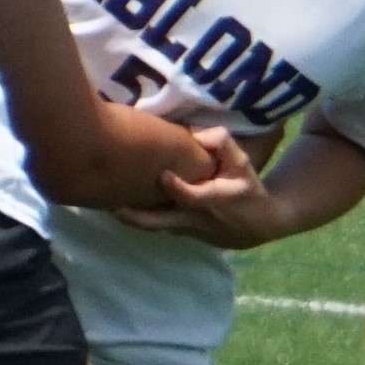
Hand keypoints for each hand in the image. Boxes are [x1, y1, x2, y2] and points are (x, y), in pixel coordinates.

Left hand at [117, 125, 287, 247]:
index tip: (162, 174)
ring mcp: (186, 229)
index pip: (191, 196)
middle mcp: (195, 218)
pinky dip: (140, 218)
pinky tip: (119, 205)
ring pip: (154, 227)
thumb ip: (222, 144)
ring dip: (131, 218)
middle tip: (110, 205)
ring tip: (105, 203)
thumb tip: (196, 132)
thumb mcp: (243, 164)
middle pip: (160, 223)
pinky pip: (157, 226)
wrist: (259, 225)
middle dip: (135, 216)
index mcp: (212, 200)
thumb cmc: (248, 189)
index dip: (177, 187)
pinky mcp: (181, 233)